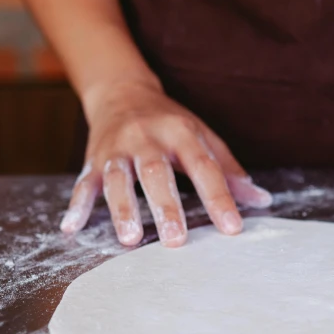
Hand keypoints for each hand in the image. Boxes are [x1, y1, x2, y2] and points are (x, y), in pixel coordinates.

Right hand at [61, 80, 271, 246]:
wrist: (122, 92)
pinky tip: (71, 228)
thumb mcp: (202, 136)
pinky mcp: (92, 159)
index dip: (219, 197)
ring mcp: (116, 149)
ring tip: (131, 239)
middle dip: (165, 206)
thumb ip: (228, 169)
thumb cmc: (170, 122)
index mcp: (180, 131)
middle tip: (176, 240)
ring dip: (122, 209)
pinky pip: (83, 183)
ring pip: (117, 179)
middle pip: (155, 172)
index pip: (203, 166)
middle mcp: (146, 137)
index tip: (232, 228)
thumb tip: (261, 200)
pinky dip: (77, 206)